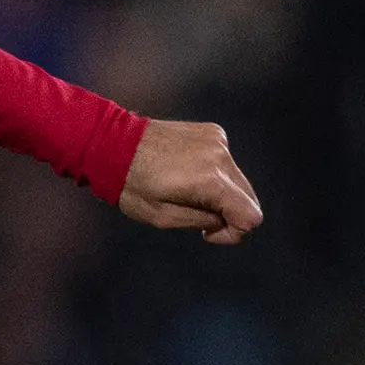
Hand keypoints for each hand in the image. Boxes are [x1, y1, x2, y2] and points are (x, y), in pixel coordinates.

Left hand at [117, 118, 263, 243]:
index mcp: (210, 181)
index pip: (251, 216)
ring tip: (186, 190)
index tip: (207, 233)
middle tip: (195, 215)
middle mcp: (221, 157)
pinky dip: (213, 172)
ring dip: (220, 192)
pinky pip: (225, 161)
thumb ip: (204, 221)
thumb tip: (226, 219)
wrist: (113, 144)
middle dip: (228, 213)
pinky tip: (185, 171)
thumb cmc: (132, 186)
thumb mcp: (164, 217)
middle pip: (248, 198)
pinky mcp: (213, 132)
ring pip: (238, 180)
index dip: (234, 233)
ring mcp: (219, 141)